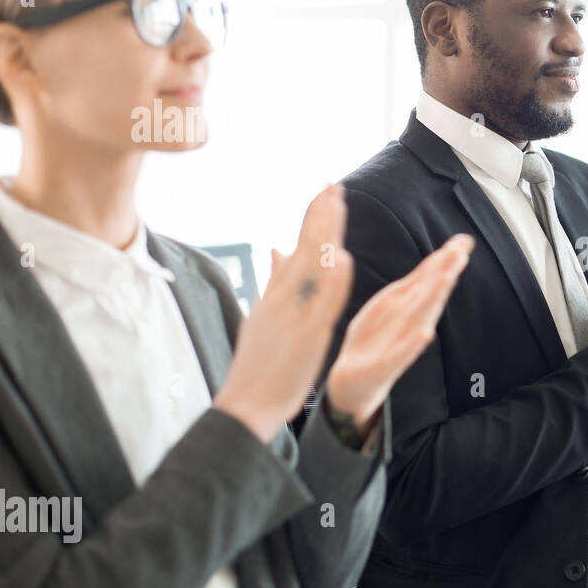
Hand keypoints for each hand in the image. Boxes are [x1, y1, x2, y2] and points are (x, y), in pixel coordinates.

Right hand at [213, 184, 354, 442]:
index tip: (327, 191)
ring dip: (327, 232)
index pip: (298, 245)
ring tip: (337, 203)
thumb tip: (276, 250)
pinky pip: (323, 302)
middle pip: (305, 246)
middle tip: (334, 184)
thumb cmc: (257, 363)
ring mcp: (294, 313)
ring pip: (314, 265)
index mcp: (275, 292)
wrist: (245, 403)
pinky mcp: (308, 335)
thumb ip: (273, 281)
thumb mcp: (261, 314)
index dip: (313, 217)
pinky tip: (342, 257)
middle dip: (320, 213)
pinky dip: (332, 278)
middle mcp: (282, 296)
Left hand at [325, 234, 473, 437]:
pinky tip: (425, 334)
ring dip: (434, 299)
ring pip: (420, 317)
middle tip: (460, 253)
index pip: (429, 278)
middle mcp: (409, 322)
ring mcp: (400, 343)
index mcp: (407, 306)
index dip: (445, 260)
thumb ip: (411, 286)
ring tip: (447, 279)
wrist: (352, 383)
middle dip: (444, 273)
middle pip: (430, 294)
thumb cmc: (374, 341)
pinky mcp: (385, 365)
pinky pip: (400, 353)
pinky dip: (413, 345)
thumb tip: (436, 259)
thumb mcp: (389, 306)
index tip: (463, 242)